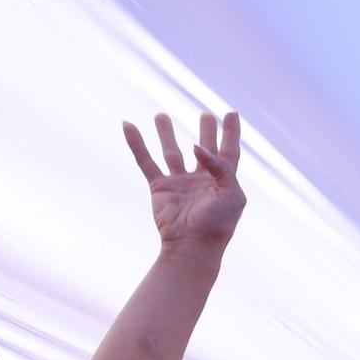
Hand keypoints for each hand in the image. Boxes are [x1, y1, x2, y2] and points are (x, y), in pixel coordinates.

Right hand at [122, 111, 245, 250]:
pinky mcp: (160, 187)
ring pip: (172, 152)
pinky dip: (136, 144)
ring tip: (161, 115)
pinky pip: (146, 161)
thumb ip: (220, 166)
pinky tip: (128, 126)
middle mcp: (202, 180)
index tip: (231, 113)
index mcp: (223, 181)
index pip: (229, 151)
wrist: (193, 246)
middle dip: (206, 132)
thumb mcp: (230, 193)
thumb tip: (195, 146)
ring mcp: (180, 183)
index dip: (231, 132)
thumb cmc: (217, 224)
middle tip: (206, 115)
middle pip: (204, 150)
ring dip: (167, 133)